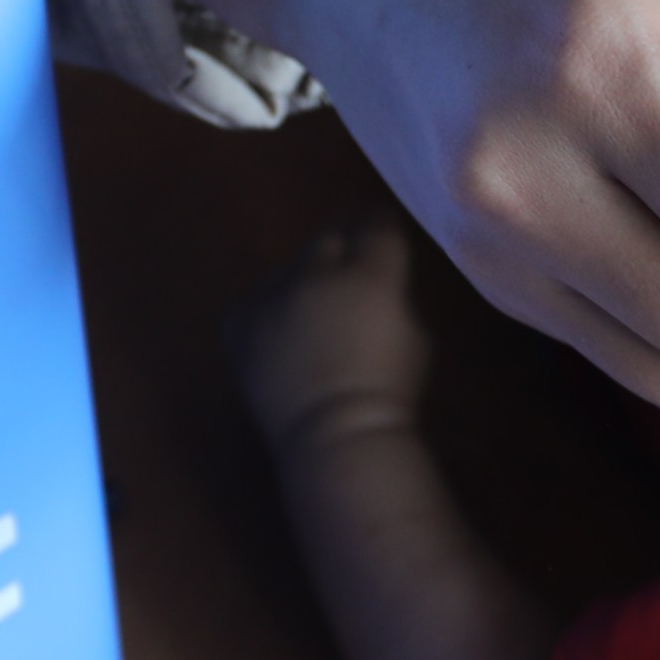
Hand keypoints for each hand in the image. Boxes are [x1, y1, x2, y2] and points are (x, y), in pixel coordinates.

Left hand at [228, 220, 430, 454]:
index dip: (384, 225)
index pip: (378, 228)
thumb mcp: (417, 338)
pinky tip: (275, 325)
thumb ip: (395, 300)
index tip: (386, 228)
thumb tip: (380, 289)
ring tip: (311, 303)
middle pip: (328, 239)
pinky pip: (251, 303)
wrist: (333, 434)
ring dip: (302, 279)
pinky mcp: (242, 326)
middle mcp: (316, 274)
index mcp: (369, 275)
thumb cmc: (390, 392)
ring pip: (287, 269)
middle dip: (341, 248)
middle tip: (350, 267)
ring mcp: (273, 298)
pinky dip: (265, 308)